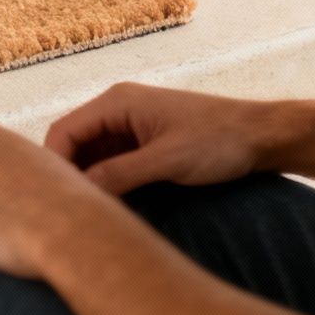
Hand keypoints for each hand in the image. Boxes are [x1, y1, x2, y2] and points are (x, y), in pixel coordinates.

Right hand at [44, 84, 273, 194]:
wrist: (260, 137)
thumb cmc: (217, 141)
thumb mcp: (167, 160)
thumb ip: (121, 173)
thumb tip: (80, 193)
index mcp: (117, 102)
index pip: (64, 130)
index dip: (54, 164)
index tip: (55, 200)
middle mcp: (117, 109)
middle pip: (74, 142)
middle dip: (67, 173)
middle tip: (66, 211)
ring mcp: (130, 126)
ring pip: (91, 154)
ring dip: (87, 179)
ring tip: (84, 212)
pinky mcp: (143, 143)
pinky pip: (111, 161)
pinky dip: (105, 180)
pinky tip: (107, 204)